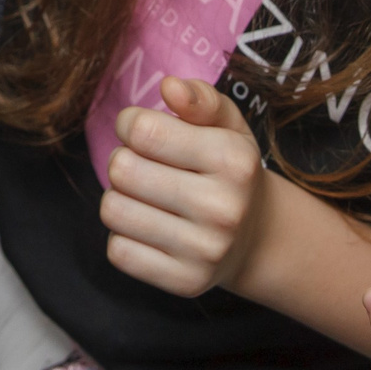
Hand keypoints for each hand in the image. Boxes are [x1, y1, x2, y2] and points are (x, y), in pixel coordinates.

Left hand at [99, 75, 269, 297]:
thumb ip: (200, 98)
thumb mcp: (228, 124)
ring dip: (120, 198)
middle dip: (125, 161)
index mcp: (233, 160)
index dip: (130, 124)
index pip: (141, 130)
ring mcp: (205, 251)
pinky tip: (151, 228)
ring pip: (112, 210)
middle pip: (121, 169)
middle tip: (147, 167)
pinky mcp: (185, 283)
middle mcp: (223, 208)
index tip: (142, 132)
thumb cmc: (230, 170)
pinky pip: (118, 251)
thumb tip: (169, 86)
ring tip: (148, 197)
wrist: (258, 237)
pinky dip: (125, 236)